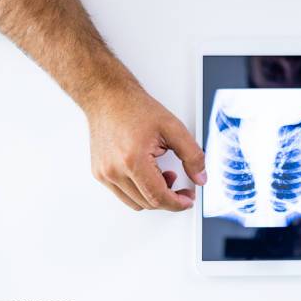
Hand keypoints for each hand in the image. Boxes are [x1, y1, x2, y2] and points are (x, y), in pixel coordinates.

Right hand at [86, 86, 205, 210]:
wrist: (108, 98)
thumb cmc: (135, 108)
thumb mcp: (173, 128)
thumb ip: (192, 155)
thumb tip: (200, 178)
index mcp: (132, 160)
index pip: (158, 197)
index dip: (177, 203)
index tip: (188, 200)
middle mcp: (114, 170)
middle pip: (148, 203)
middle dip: (169, 198)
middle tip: (181, 186)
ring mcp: (104, 174)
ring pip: (135, 203)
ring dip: (154, 196)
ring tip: (164, 176)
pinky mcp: (99, 173)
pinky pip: (123, 195)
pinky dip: (140, 191)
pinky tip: (149, 175)